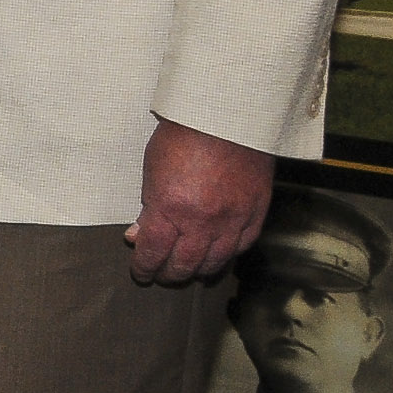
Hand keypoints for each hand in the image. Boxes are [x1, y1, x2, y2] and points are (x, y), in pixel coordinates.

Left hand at [125, 117, 271, 284]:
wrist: (227, 116)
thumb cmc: (182, 136)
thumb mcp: (151, 171)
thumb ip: (146, 208)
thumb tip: (137, 235)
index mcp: (170, 209)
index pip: (153, 253)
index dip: (144, 268)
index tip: (141, 272)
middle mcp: (202, 222)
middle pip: (184, 265)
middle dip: (169, 275)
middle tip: (162, 276)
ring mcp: (232, 220)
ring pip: (215, 263)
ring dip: (199, 271)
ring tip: (188, 273)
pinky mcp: (255, 213)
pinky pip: (241, 247)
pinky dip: (227, 257)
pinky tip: (218, 258)